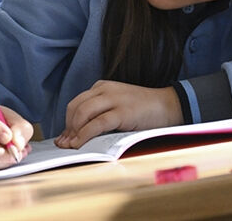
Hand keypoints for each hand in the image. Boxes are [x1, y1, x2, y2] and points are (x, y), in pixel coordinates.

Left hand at [55, 80, 181, 148]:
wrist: (168, 106)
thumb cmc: (142, 110)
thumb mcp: (116, 105)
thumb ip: (98, 114)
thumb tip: (75, 135)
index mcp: (101, 87)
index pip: (76, 103)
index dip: (67, 123)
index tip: (63, 138)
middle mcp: (104, 90)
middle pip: (75, 107)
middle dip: (67, 128)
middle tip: (65, 144)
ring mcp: (114, 99)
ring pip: (82, 113)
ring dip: (73, 132)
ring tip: (72, 145)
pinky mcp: (122, 112)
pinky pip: (97, 123)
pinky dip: (85, 135)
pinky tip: (80, 144)